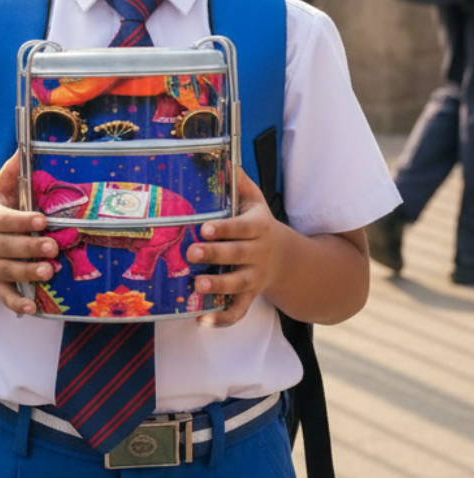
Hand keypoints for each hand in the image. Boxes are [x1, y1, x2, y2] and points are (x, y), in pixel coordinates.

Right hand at [0, 151, 57, 315]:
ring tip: (50, 272)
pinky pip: (4, 296)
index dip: (22, 220)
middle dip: (31, 248)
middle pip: (9, 247)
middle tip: (53, 248)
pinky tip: (33, 308)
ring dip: (29, 272)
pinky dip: (17, 303)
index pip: (5, 220)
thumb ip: (11, 172)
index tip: (41, 219)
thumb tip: (25, 146)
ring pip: (9, 271)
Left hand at [186, 168, 282, 326]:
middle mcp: (258, 253)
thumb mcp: (255, 201)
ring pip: (238, 284)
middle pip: (237, 255)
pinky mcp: (250, 296)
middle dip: (215, 254)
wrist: (286, 259)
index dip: (224, 229)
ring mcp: (255, 277)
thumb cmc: (260, 225)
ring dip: (218, 286)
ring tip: (197, 286)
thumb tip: (223, 158)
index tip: (204, 227)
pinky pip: (238, 310)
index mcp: (258, 227)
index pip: (241, 227)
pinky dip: (222, 319)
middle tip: (191, 252)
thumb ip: (240, 183)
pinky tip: (201, 319)